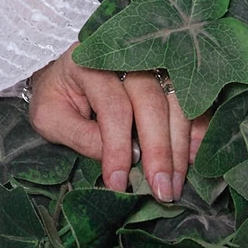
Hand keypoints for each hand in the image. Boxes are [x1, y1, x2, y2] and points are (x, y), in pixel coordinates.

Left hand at [27, 48, 209, 198]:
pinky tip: (195, 159)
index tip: (119, 183)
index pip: (112, 106)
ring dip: (180, 146)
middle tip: (162, 190)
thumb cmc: (55, 98)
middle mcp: (123, 58)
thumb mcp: (49, 118)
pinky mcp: (167, 76)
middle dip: (159, 150)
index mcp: (88, 62)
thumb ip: (80, 136)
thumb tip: (124, 159)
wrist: (62, 77)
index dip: (117, 147)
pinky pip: (191, 101)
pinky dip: (197, 130)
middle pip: (151, 101)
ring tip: (175, 183)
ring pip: (176, 101)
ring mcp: (149, 64)